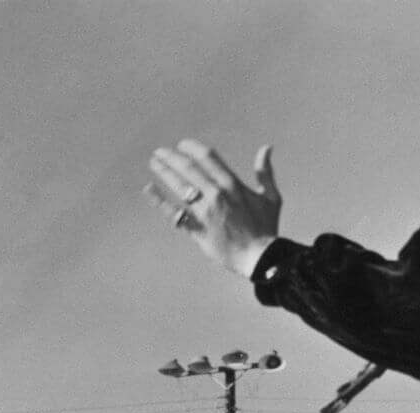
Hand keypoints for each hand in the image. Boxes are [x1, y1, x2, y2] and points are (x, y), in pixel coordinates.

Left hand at [147, 140, 280, 276]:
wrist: (261, 259)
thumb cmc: (266, 229)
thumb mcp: (271, 198)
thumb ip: (265, 172)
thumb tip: (267, 148)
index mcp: (232, 184)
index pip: (206, 156)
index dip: (191, 147)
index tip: (182, 145)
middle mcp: (217, 194)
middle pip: (188, 167)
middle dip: (171, 157)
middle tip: (160, 152)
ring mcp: (206, 212)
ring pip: (180, 185)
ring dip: (164, 171)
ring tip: (154, 163)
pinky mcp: (198, 229)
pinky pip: (175, 213)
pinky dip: (160, 201)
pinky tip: (149, 189)